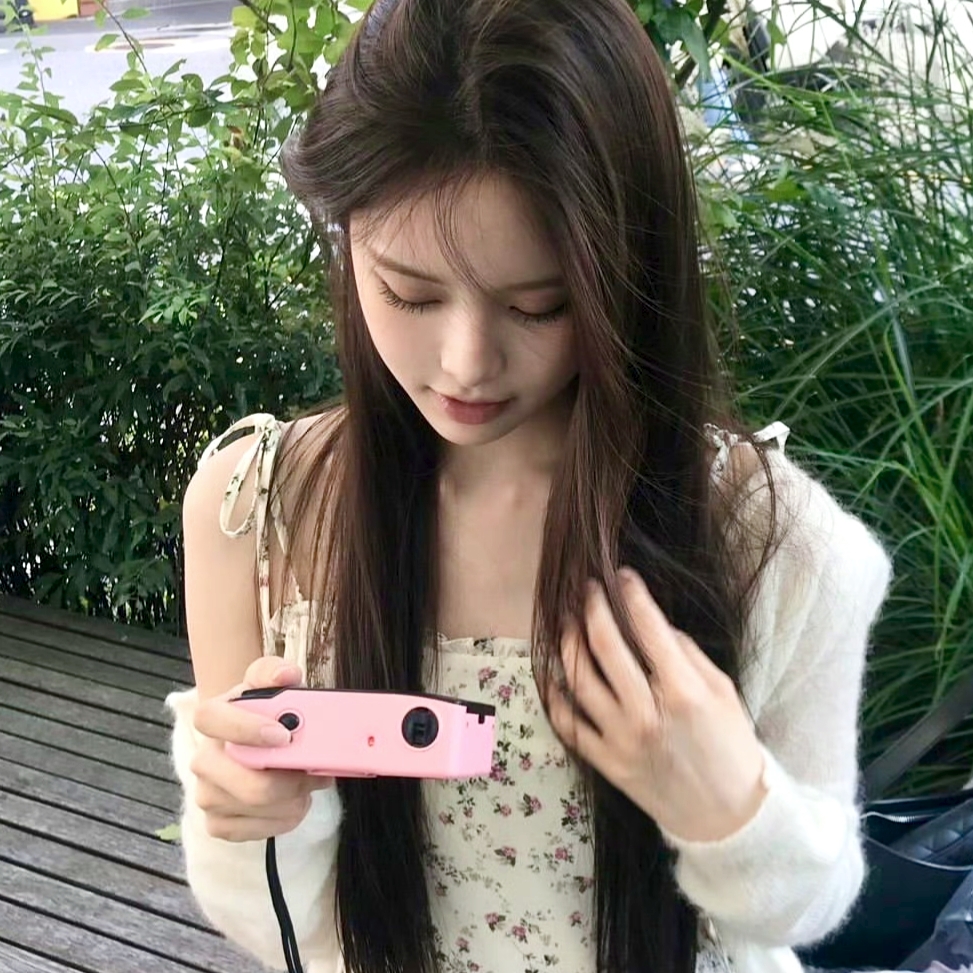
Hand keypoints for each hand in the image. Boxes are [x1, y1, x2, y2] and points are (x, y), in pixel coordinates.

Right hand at [190, 656, 333, 841]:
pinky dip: (285, 819)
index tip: (284, 735)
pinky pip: (257, 831)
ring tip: (308, 782)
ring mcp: (207, 795)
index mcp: (211, 718)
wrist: (251, 739)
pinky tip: (294, 802)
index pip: (213, 721)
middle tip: (316, 770)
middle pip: (250, 784)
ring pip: (260, 808)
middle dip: (292, 780)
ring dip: (295, 798)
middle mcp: (203, 759)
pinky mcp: (217, 824)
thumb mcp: (269, 683)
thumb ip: (274, 672)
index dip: (247, 729)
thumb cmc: (264, 710)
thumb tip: (286, 675)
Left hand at [547, 568, 766, 841]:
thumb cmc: (731, 747)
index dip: (631, 594)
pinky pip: (570, 725)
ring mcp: (621, 739)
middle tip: (586, 590)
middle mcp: (646, 712)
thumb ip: (686, 654)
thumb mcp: (723, 692)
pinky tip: (556, 675)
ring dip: (568, 644)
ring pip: (579, 680)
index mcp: (682, 691)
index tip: (622, 575)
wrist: (726, 817)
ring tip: (567, 623)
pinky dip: (557, 697)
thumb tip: (653, 623)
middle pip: (605, 646)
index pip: (647, 628)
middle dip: (592, 608)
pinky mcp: (607, 763)